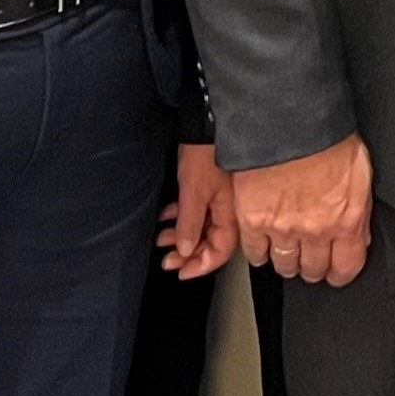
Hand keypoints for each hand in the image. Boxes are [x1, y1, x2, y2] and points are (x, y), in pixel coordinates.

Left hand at [161, 144, 238, 278]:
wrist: (207, 123)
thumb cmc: (207, 152)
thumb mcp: (193, 193)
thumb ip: (190, 224)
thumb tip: (186, 250)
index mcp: (232, 215)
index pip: (220, 252)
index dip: (200, 266)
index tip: (181, 272)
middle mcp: (229, 210)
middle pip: (210, 243)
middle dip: (187, 254)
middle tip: (167, 259)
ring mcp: (220, 199)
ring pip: (201, 228)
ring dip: (180, 236)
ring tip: (162, 238)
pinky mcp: (210, 187)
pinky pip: (197, 212)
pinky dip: (180, 218)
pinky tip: (167, 215)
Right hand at [235, 133, 372, 286]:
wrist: (288, 118)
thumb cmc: (325, 135)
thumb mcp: (360, 171)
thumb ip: (359, 207)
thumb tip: (359, 231)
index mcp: (346, 220)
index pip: (346, 267)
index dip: (340, 272)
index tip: (336, 271)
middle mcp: (315, 231)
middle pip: (313, 269)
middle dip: (314, 267)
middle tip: (310, 260)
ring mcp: (282, 228)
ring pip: (285, 264)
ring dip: (287, 262)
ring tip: (287, 253)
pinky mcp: (252, 220)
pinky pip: (254, 251)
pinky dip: (259, 253)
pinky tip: (262, 247)